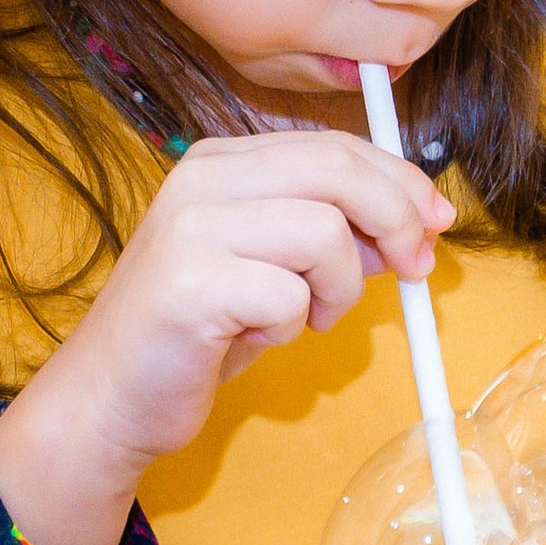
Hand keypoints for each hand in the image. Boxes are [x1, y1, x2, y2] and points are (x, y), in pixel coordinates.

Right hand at [0, 130, 448, 544]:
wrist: (110, 397)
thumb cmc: (196, 334)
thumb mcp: (274, 269)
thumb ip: (334, 235)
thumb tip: (415, 222)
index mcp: (221, 163)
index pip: (333, 147)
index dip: (399, 180)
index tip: (435, 218)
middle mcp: (201, 180)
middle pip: (337, 171)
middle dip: (396, 218)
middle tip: (414, 268)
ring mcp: (191, 228)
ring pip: (325, 232)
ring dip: (340, 286)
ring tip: (308, 317)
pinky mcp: (189, 285)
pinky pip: (290, 296)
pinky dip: (292, 325)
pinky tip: (256, 338)